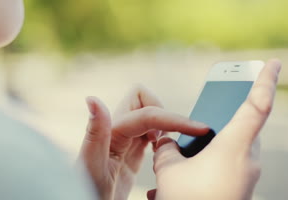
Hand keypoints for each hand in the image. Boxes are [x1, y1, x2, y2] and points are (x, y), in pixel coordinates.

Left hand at [79, 85, 209, 199]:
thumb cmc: (86, 190)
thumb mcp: (90, 165)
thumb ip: (95, 133)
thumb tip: (92, 98)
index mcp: (111, 131)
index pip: (149, 114)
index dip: (175, 119)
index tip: (200, 130)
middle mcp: (117, 130)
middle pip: (145, 100)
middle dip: (165, 113)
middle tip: (174, 140)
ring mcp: (125, 140)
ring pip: (150, 116)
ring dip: (166, 124)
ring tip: (173, 148)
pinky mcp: (131, 152)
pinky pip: (151, 133)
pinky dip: (164, 135)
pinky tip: (165, 153)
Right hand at [147, 59, 281, 199]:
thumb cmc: (189, 199)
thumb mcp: (169, 169)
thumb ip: (168, 148)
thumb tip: (168, 141)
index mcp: (235, 147)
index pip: (257, 105)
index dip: (265, 80)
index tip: (275, 62)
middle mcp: (248, 159)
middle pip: (243, 125)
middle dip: (225, 114)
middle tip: (215, 100)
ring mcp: (247, 175)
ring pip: (233, 146)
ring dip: (213, 142)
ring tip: (186, 148)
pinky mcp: (240, 187)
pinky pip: (229, 163)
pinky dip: (211, 160)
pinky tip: (187, 172)